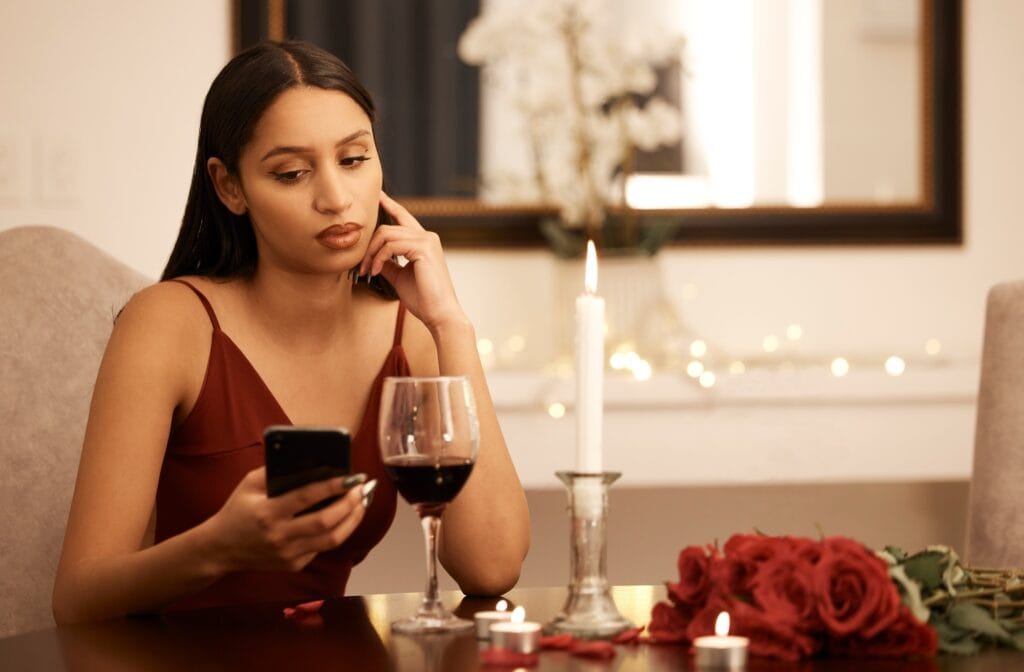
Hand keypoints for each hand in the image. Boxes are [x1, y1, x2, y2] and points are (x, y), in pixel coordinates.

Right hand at [204, 467, 367, 572]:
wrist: (220, 549)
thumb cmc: (237, 510)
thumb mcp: (248, 484)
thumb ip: (275, 470)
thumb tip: (309, 458)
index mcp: (267, 512)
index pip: (307, 497)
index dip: (333, 486)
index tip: (353, 476)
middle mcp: (279, 536)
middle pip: (326, 522)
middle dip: (350, 504)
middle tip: (363, 488)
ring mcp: (288, 554)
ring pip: (332, 540)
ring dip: (353, 520)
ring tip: (363, 502)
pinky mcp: (294, 565)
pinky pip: (323, 548)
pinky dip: (339, 531)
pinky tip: (347, 517)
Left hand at [359, 192, 466, 330]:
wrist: (440, 314)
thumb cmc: (423, 299)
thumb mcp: (400, 277)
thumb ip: (388, 262)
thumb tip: (374, 256)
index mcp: (424, 241)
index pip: (403, 216)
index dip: (389, 204)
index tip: (377, 195)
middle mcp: (427, 236)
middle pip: (387, 227)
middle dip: (369, 246)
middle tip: (361, 267)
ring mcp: (427, 240)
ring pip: (386, 234)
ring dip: (371, 254)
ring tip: (367, 271)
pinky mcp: (424, 248)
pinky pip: (391, 245)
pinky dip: (378, 258)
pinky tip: (376, 271)